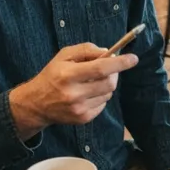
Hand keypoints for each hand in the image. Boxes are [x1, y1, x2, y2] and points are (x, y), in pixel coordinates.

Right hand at [9, 43, 138, 137]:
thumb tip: (108, 52)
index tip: (134, 59)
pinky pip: (103, 104)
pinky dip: (100, 96)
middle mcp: (74, 94)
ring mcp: (79, 109)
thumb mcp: (64, 56)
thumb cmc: (52, 75)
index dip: (120, 63)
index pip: (101, 68)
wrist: (36, 104)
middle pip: (109, 83)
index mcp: (68, 75)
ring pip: (108, 93)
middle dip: (114, 73)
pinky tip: (88, 93)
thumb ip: (86, 50)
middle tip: (109, 68)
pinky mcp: (82, 119)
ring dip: (106, 85)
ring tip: (92, 81)